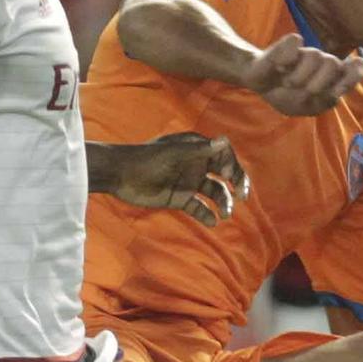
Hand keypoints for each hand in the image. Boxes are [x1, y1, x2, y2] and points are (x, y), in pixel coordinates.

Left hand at [110, 132, 249, 226]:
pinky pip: (199, 207)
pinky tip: (212, 221)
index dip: (232, 165)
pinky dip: (207, 214)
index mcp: (196, 149)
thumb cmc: (146, 159)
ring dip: (223, 202)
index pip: (224, 154)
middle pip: (224, 174)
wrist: (119, 175)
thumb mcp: (174, 154)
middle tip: (243, 196)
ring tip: (225, 214)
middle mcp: (196, 164)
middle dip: (236, 184)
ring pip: (215, 192)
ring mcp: (189, 182)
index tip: (229, 176)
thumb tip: (225, 140)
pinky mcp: (180, 198)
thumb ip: (201, 150)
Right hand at [240, 34, 362, 115]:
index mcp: (334, 78)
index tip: (338, 90)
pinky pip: (294, 42)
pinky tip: (280, 67)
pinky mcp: (288, 44)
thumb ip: (325, 100)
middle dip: (318, 83)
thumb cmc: (288, 96)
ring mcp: (306, 53)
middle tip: (305, 92)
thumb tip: (335, 92)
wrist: (261, 86)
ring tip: (288, 83)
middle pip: (332, 63)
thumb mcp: (308, 106)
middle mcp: (323, 63)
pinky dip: (286, 57)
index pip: (356, 68)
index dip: (352, 75)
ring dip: (299, 76)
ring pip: (315, 55)